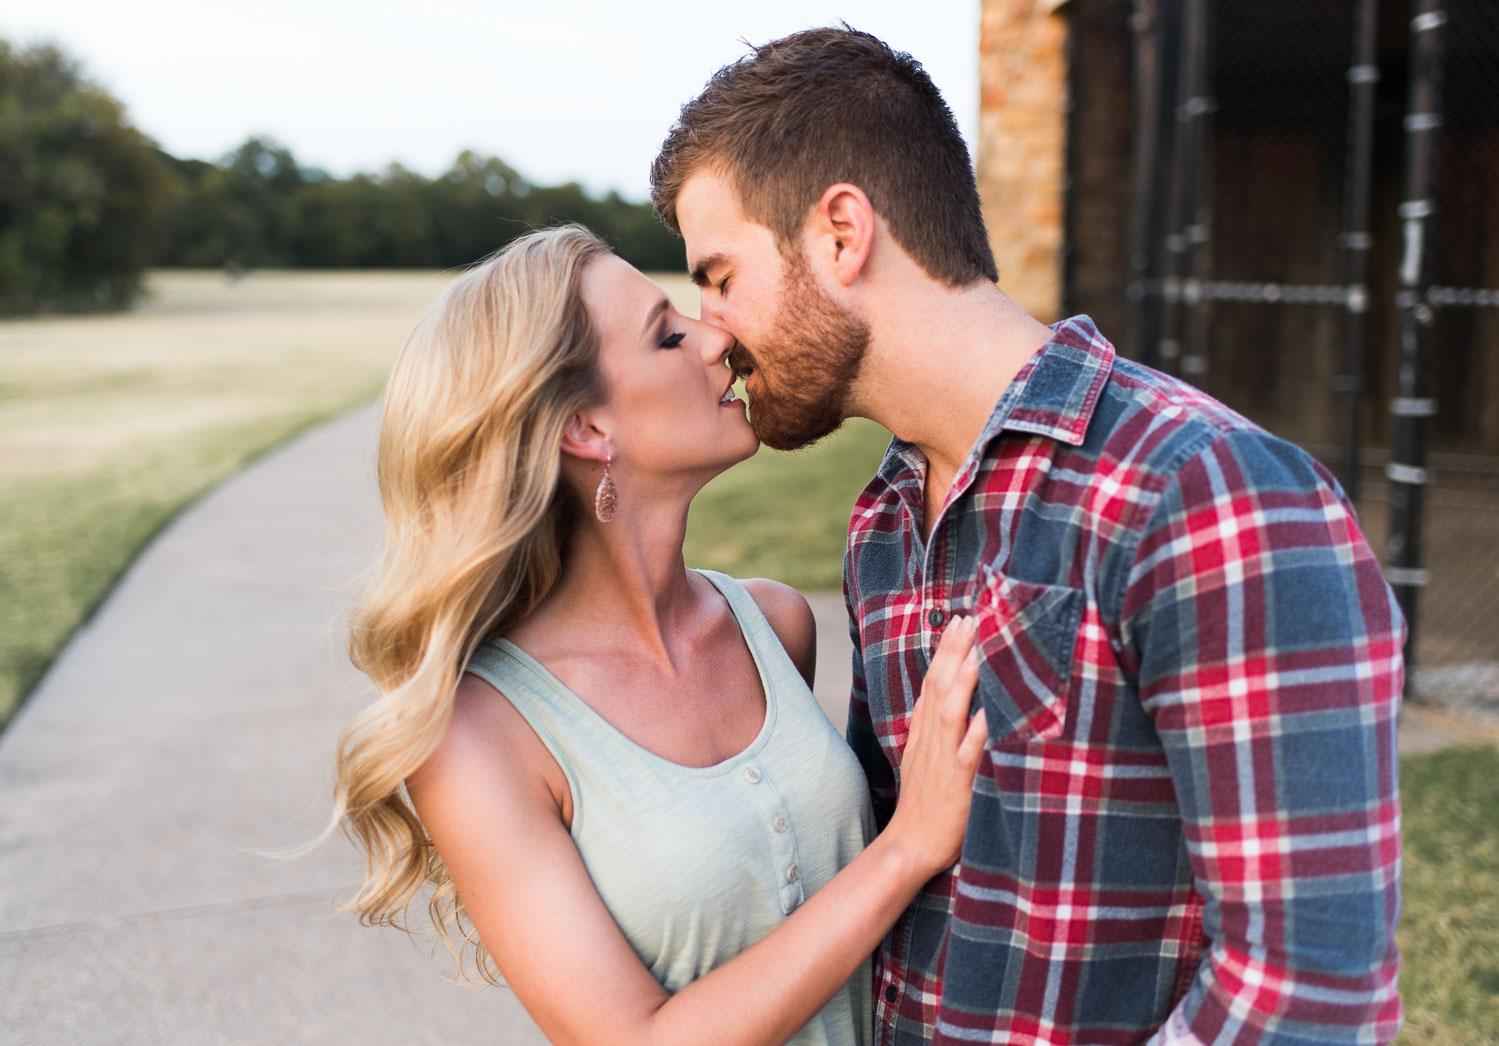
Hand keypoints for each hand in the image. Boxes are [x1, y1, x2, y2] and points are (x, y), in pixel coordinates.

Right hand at [884, 616, 986, 879]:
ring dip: (963, 680)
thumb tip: (933, 694)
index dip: (945, 650)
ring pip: (950, 712)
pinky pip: (967, 755)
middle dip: (954, 651)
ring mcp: (942, 760)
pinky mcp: (956, 784)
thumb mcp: (919, 757)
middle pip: (939, 687)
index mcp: (924, 732)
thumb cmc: (922, 804)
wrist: (909, 845)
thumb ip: (926, 725)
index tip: (959, 620)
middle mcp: (932, 740)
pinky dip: (977, 733)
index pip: (933, 681)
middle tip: (969, 618)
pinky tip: (989, 713)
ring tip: (977, 650)